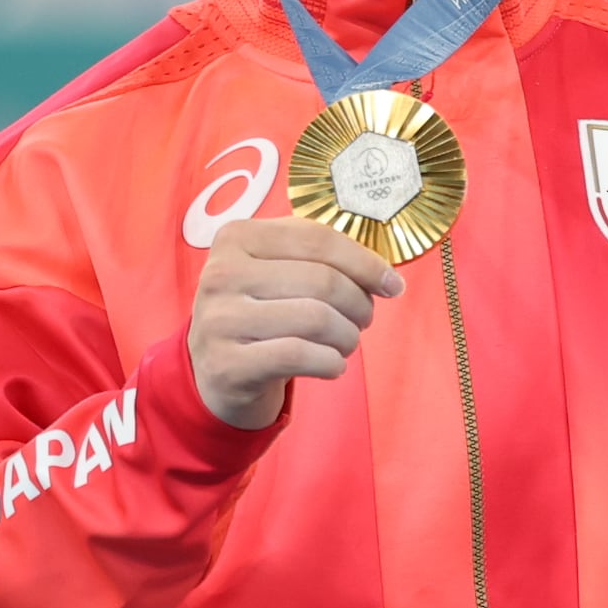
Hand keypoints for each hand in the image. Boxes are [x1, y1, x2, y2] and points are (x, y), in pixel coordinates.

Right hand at [190, 216, 400, 431]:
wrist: (215, 371)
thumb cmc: (261, 313)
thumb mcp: (279, 271)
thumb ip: (324, 259)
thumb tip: (387, 278)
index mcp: (237, 236)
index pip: (318, 240)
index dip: (366, 263)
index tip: (392, 285)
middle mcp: (221, 273)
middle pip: (322, 281)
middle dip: (358, 305)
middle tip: (362, 320)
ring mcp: (219, 320)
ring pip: (316, 319)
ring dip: (347, 337)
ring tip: (345, 343)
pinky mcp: (227, 364)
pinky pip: (299, 356)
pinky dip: (330, 363)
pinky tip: (331, 364)